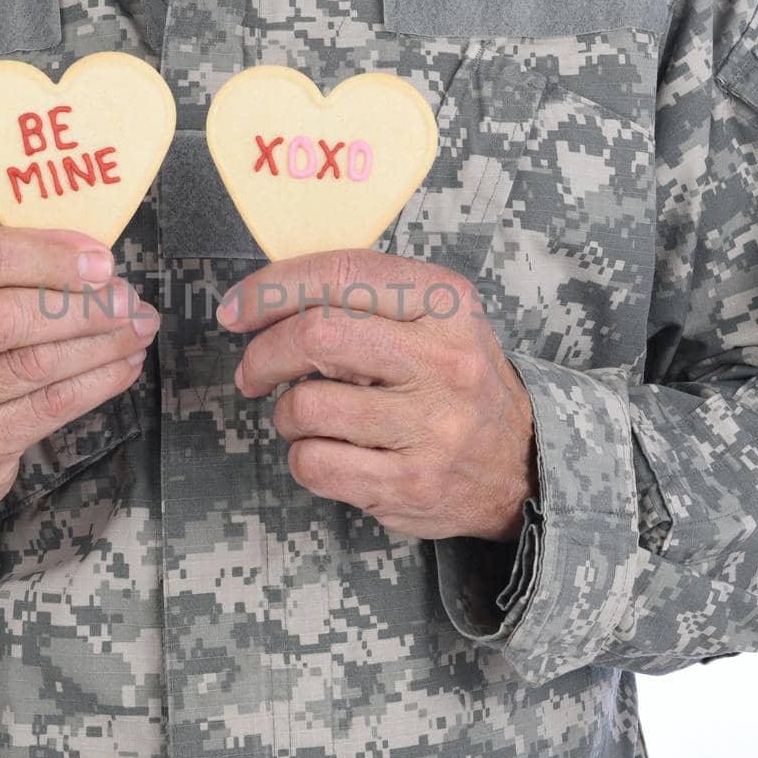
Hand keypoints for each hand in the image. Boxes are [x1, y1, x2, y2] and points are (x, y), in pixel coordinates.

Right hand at [0, 227, 156, 548]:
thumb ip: (12, 268)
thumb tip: (95, 262)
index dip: (46, 257)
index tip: (101, 263)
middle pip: (1, 316)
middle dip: (79, 306)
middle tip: (128, 301)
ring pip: (31, 364)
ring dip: (99, 344)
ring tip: (137, 329)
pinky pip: (47, 406)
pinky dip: (96, 382)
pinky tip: (123, 365)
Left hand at [219, 250, 534, 542]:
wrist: (521, 463)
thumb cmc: (453, 381)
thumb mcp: (434, 318)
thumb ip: (362, 300)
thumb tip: (262, 301)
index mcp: (446, 303)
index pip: (343, 273)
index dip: (272, 289)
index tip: (236, 310)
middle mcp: (444, 361)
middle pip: (317, 337)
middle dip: (264, 354)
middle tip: (254, 371)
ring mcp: (432, 427)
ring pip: (306, 406)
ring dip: (286, 413)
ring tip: (307, 416)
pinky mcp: (412, 483)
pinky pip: (314, 463)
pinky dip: (303, 456)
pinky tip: (328, 451)